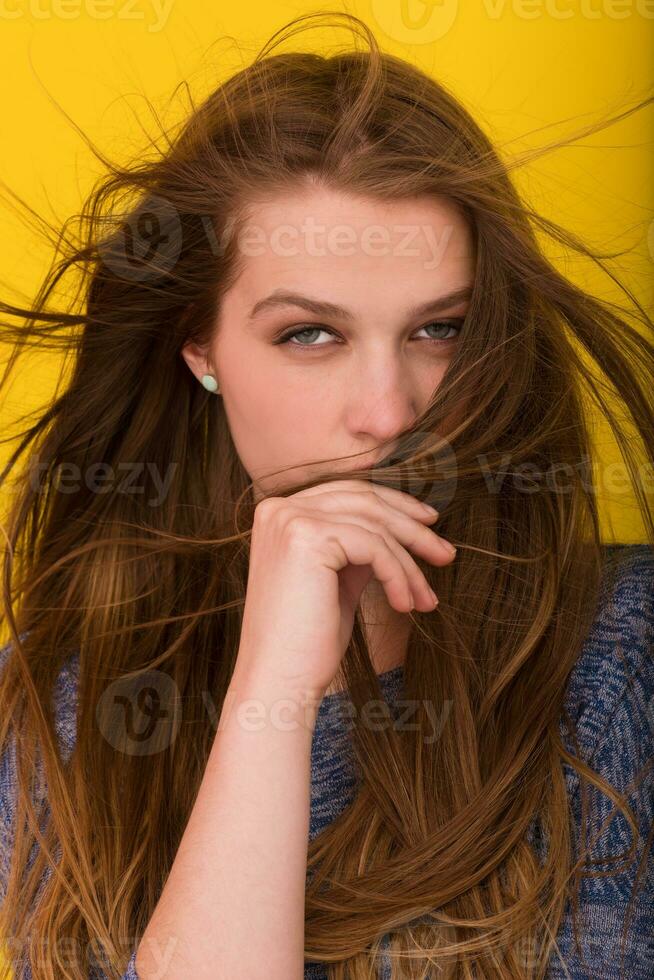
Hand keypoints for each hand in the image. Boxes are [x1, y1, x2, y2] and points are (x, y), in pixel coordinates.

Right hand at [235, 480, 455, 697]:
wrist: (280, 681)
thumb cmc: (308, 641)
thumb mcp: (337, 580)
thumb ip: (358, 547)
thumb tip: (401, 528)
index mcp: (279, 513)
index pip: (349, 493)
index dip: (394, 505)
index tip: (430, 526)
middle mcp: (279, 508)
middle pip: (365, 501)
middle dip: (413, 528)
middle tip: (447, 555)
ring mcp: (290, 519)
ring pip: (374, 525)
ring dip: (411, 561)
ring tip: (428, 598)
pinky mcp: (308, 537)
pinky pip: (374, 548)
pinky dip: (398, 576)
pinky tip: (405, 606)